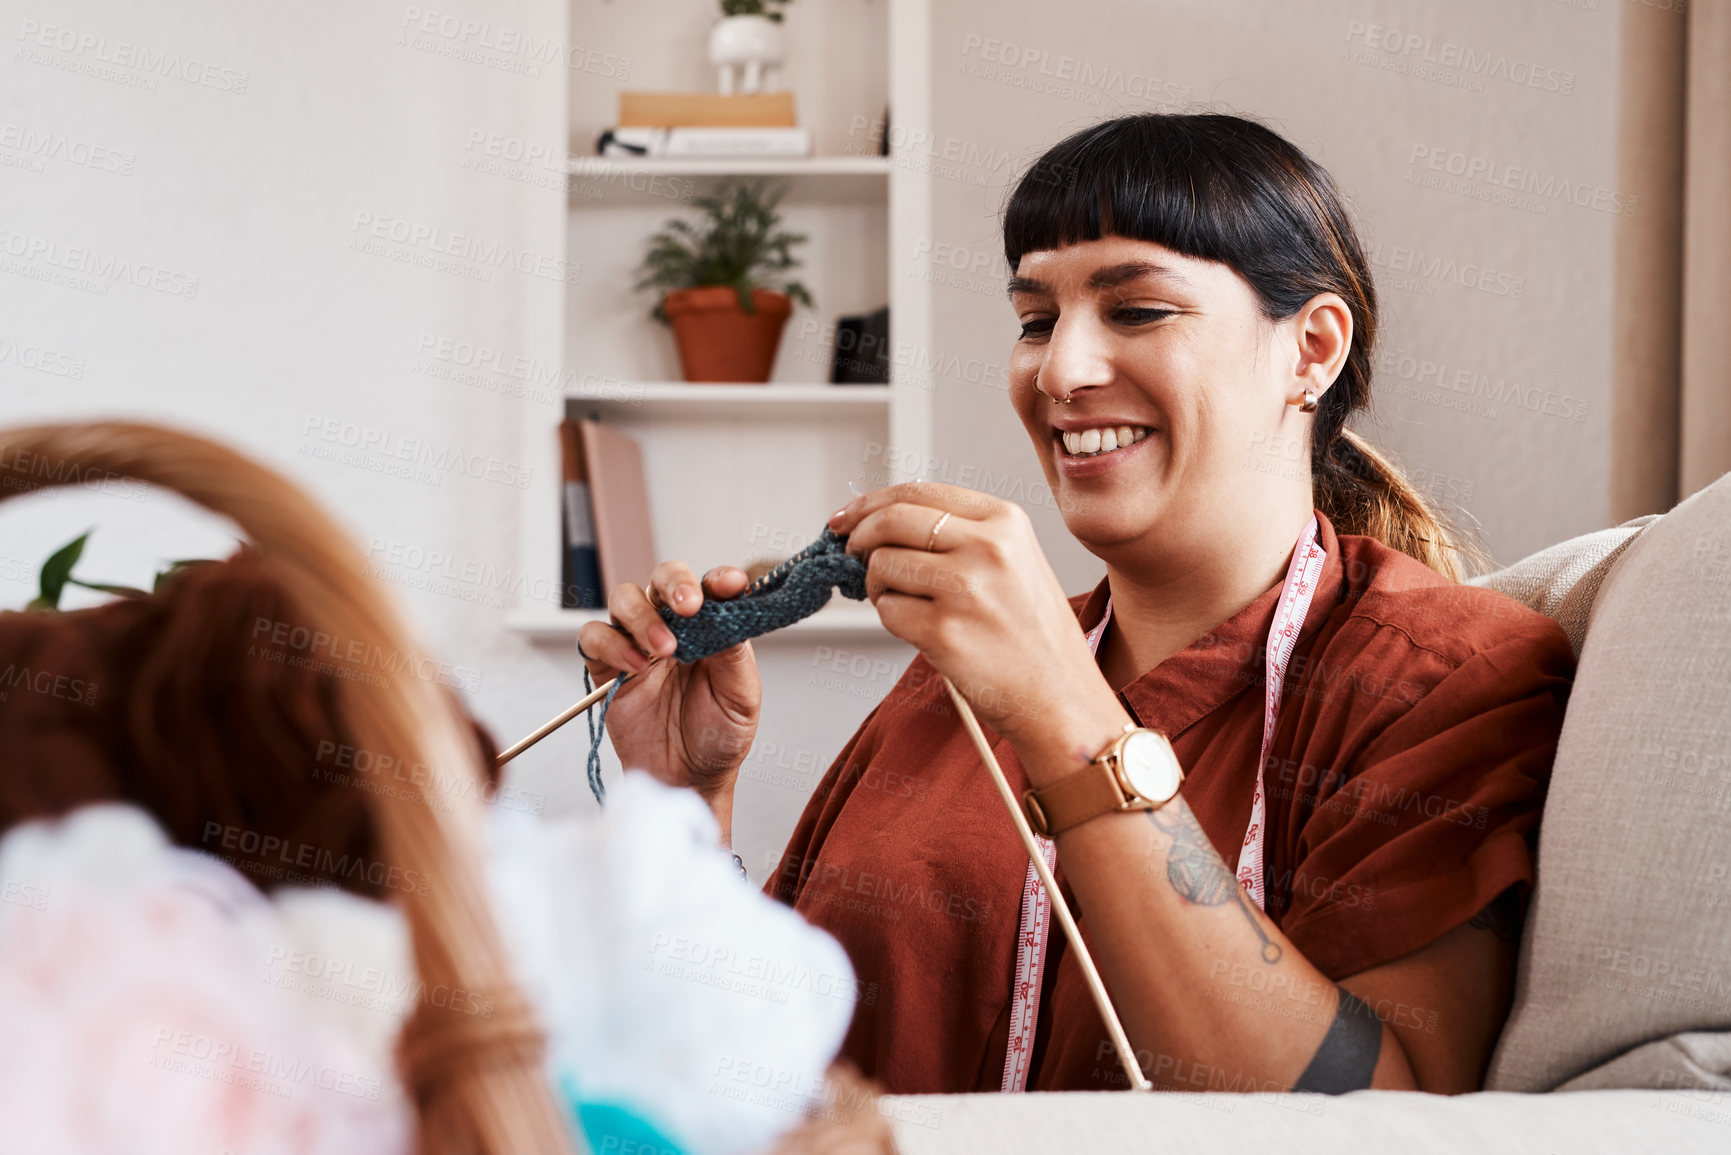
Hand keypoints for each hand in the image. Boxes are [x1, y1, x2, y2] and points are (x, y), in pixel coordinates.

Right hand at [577, 562, 760, 803]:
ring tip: (663, 648)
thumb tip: (727, 610)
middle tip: (687, 605)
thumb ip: (733, 651)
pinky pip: (594, 637)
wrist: (687, 777)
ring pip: (625, 599)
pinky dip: (611, 643)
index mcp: (711, 627)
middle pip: (662, 580)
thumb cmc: (718, 735)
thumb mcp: (740, 696)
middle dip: (674, 584)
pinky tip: (635, 665)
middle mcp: (674, 628)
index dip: (719, 580)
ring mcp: (638, 643)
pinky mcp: (608, 666)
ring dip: (642, 616)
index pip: (712, 588)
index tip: (730, 585)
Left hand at [830, 482, 1121, 763]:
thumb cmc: (1034, 635)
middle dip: (859, 538)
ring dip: (879, 586)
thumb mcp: (1015, 560)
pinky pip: (887, 611)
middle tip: (851, 555)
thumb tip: (881, 521)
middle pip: (891, 520)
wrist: (1061, 696)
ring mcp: (966, 589)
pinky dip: (891, 620)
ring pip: (882, 565)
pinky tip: (921, 631)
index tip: (847, 517)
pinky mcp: (945, 632)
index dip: (870, 503)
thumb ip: (959, 533)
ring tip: (908, 604)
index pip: (917, 492)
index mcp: (1005, 521)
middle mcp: (988, 547)